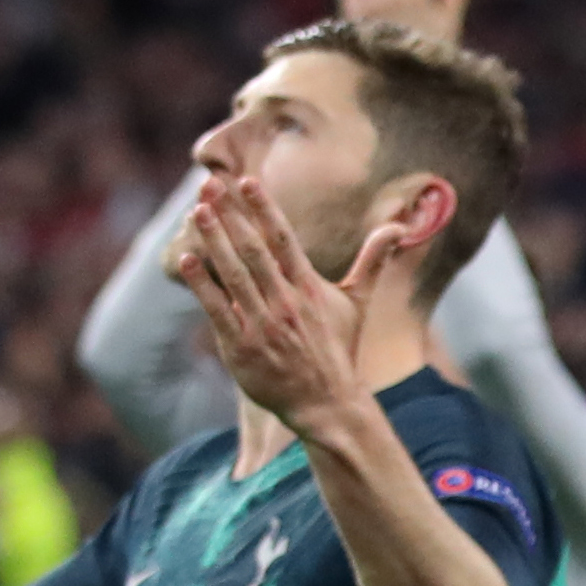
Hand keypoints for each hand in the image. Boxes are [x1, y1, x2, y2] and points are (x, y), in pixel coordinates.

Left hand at [173, 165, 404, 434]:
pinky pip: (218, 309)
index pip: (284, 240)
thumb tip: (398, 227)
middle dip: (231, 216)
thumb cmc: (337, 349)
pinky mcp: (242, 348)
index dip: (264, 209)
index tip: (246, 181)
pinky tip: (187, 258)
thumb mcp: (358, 304)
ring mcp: (263, 326)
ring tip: (196, 212)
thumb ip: (372, 261)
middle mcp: (287, 304)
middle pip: (254, 251)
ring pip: (234, 275)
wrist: (327, 404)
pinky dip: (203, 284)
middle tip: (210, 186)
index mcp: (310, 289)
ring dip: (214, 242)